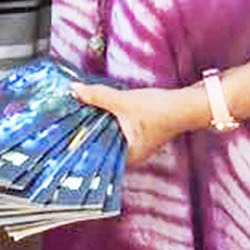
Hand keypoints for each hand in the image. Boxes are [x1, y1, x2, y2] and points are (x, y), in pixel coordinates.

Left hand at [70, 82, 199, 166]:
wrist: (187, 104)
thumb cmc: (160, 110)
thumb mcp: (124, 101)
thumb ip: (98, 96)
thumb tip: (74, 90)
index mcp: (126, 157)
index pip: (96, 159)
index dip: (79, 149)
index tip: (62, 141)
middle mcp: (131, 156)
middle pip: (101, 147)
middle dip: (85, 135)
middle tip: (65, 124)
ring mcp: (137, 146)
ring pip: (109, 138)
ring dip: (97, 127)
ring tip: (78, 116)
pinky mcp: (141, 134)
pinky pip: (117, 130)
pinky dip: (108, 122)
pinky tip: (99, 111)